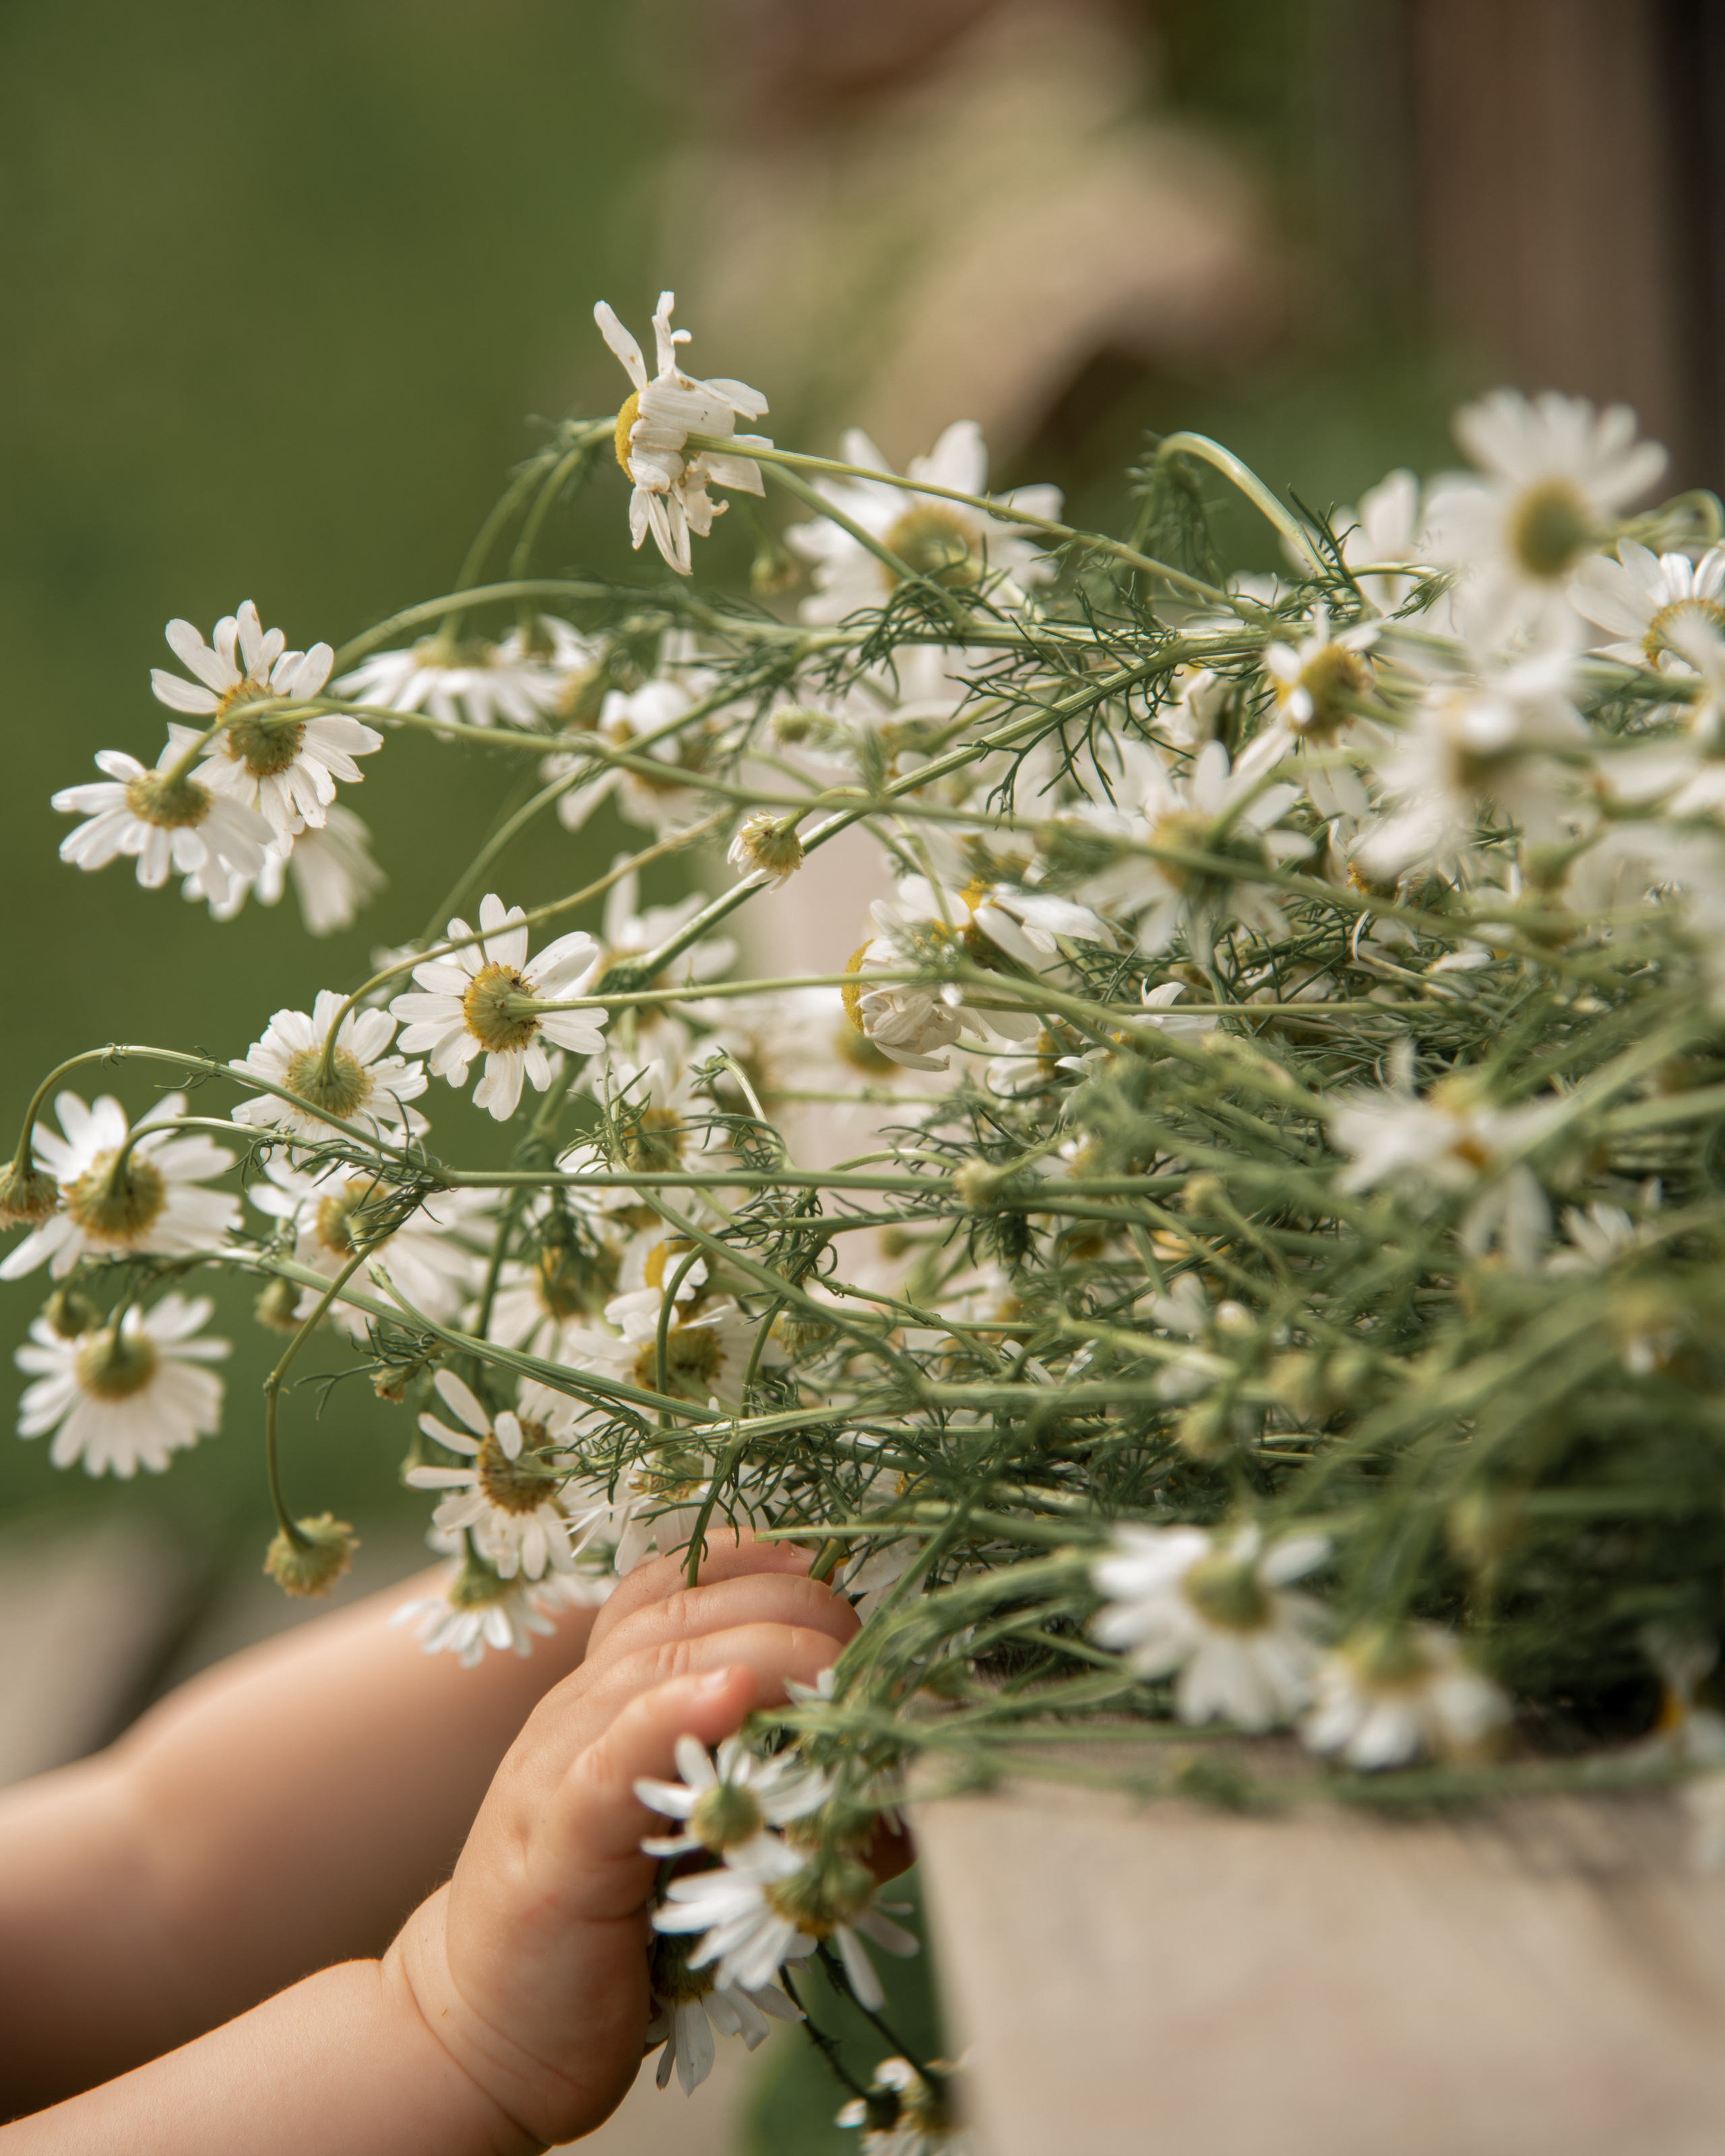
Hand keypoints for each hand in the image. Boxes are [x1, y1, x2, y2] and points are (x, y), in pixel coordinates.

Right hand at [385, 1535, 856, 2147]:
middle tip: (869, 1650)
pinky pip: (611, 1757)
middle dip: (790, 1610)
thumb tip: (897, 1794)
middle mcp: (578, 1710)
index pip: (677, 1583)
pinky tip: (730, 1694)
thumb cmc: (616, 1941)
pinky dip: (673, 1714)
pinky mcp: (554, 1846)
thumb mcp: (709, 1854)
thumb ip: (788, 1808)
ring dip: (763, 1650)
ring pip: (657, 1665)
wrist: (483, 2037)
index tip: (839, 1579)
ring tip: (836, 1664)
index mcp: (609, 1695)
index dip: (764, 1566)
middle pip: (685, 1610)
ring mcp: (556, 1768)